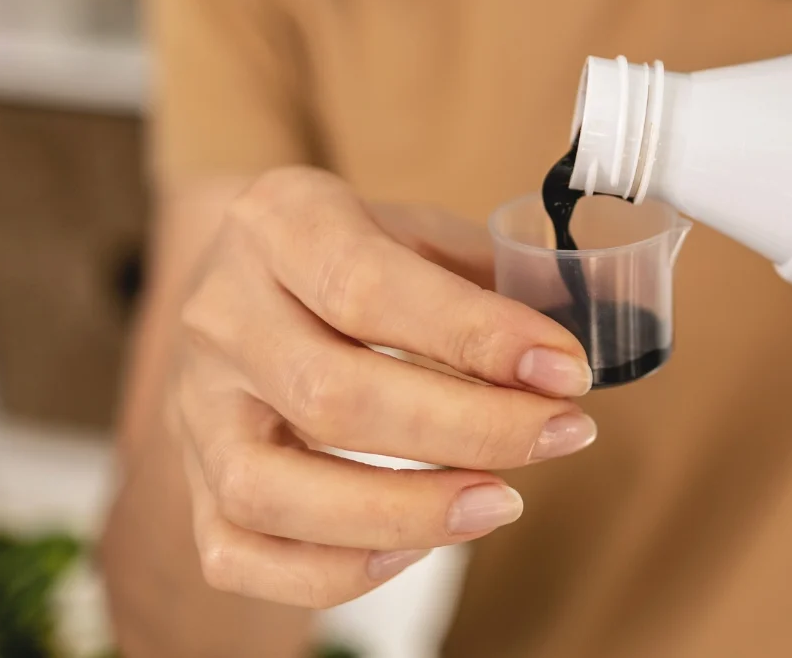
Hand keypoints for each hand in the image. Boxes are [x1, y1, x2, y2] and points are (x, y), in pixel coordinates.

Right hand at [169, 167, 594, 607]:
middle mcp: (220, 312)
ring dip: (402, 511)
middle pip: (332, 395)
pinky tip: (413, 551)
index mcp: (280, 221)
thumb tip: (601, 325)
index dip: (477, 337)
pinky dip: (330, 570)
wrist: (243, 271)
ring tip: (503, 504)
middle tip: (562, 435)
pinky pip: (237, 554)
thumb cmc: (354, 254)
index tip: (567, 370)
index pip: (368, 287)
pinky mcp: (190, 481)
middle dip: (469, 429)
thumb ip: (497, 278)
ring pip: (270, 488)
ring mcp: (193, 405)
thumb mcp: (419, 229)